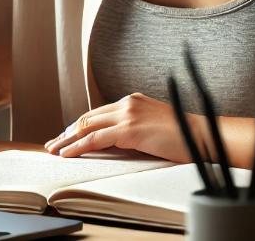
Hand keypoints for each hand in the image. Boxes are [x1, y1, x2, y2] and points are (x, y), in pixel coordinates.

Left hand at [44, 92, 198, 162]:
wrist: (201, 134)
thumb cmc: (183, 135)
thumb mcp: (153, 127)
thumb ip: (133, 129)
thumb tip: (114, 142)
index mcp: (133, 101)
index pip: (98, 113)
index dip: (79, 125)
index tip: (66, 136)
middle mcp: (127, 103)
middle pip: (88, 117)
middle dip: (67, 132)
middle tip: (53, 144)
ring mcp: (128, 114)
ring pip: (87, 126)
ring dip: (67, 140)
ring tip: (54, 150)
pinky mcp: (129, 129)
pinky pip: (95, 138)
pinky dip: (78, 146)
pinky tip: (68, 154)